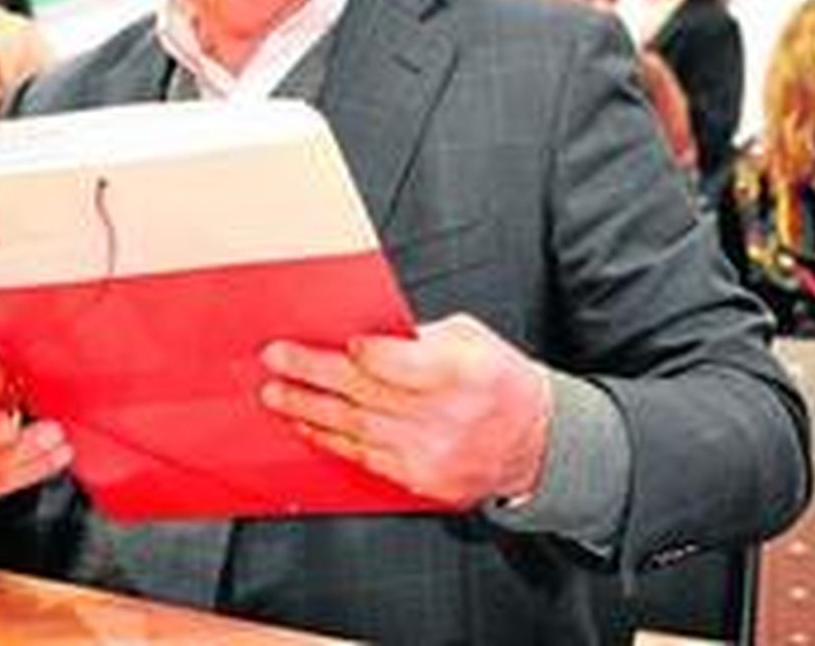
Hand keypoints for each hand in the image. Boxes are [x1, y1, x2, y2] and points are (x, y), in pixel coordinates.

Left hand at [259, 313, 552, 508]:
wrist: (537, 442)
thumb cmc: (502, 381)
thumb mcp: (472, 339)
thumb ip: (420, 337)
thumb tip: (366, 335)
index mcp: (462, 371)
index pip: (395, 361)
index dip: (359, 352)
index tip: (331, 340)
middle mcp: (445, 415)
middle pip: (364, 392)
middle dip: (313, 373)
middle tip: (277, 359)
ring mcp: (431, 452)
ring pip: (355, 428)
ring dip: (309, 409)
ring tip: (277, 394)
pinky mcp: (422, 479)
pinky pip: (365, 458)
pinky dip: (332, 440)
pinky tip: (308, 426)